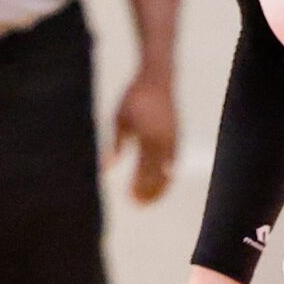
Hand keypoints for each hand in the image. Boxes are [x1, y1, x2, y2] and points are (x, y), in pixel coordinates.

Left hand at [111, 67, 177, 203]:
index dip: (138, 187)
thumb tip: (106, 167)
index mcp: (148, 136)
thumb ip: (114, 144)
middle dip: (147, 192)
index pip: (144, 170)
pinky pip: (174, 164)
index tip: (128, 198)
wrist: (157, 79)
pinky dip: (167, 177)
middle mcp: (164, 141)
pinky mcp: (177, 138)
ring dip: (159, 188)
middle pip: (157, 176)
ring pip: (169, 173)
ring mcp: (174, 141)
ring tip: (146, 200)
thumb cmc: (133, 98)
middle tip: (135, 204)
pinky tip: (158, 184)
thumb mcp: (119, 119)